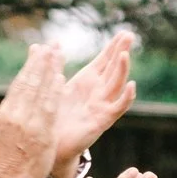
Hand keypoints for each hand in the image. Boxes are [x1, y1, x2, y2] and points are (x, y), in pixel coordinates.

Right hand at [0, 43, 64, 177]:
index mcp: (5, 114)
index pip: (19, 83)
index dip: (30, 65)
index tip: (37, 51)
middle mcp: (19, 116)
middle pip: (33, 82)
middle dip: (43, 62)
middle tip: (52, 46)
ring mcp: (33, 125)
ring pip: (44, 92)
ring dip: (52, 71)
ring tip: (59, 55)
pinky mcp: (46, 134)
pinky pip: (52, 108)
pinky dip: (56, 92)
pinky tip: (61, 78)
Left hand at [53, 32, 135, 177]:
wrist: (52, 145)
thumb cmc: (54, 116)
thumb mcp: (52, 86)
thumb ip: (51, 65)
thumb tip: (44, 44)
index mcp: (87, 82)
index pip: (104, 60)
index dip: (113, 47)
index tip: (123, 32)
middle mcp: (98, 92)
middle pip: (113, 68)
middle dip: (121, 52)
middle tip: (129, 35)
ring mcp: (102, 105)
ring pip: (116, 84)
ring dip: (122, 69)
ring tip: (124, 54)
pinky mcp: (102, 120)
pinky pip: (118, 108)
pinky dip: (126, 97)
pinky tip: (131, 85)